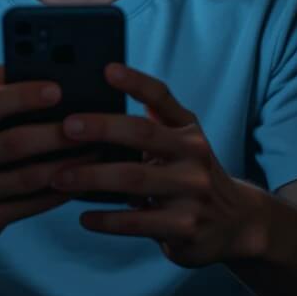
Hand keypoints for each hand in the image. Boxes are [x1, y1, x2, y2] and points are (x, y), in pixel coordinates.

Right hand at [0, 65, 99, 249]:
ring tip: (96, 151)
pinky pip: (31, 205)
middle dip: (58, 133)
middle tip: (92, 123)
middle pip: (16, 142)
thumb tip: (25, 61)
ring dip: (68, 164)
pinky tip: (81, 180)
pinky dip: (60, 192)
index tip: (58, 88)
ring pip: (29, 177)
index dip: (25, 95)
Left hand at [49, 63, 271, 268]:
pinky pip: (138, 221)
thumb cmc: (189, 176)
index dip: (136, 82)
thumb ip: (150, 126)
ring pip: (134, 179)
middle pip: (143, 133)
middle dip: (102, 128)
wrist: (236, 223)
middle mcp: (194, 154)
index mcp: (187, 129)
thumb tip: (93, 106)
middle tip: (66, 126)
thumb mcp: (180, 145)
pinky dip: (107, 219)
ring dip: (92, 176)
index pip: (162, 97)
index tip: (107, 69)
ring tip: (59, 176)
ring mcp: (192, 190)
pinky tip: (84, 217)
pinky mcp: (185, 226)